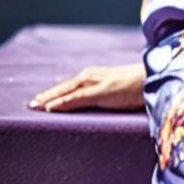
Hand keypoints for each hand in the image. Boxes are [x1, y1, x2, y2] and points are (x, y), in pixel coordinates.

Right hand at [26, 62, 145, 112]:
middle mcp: (90, 77)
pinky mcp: (106, 84)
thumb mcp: (101, 94)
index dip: (47, 100)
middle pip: (64, 88)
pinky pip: (82, 89)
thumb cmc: (128, 88)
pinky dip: (71, 93)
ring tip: (46, 100)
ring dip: (58, 94)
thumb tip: (52, 105)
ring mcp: (98, 79)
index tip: (30, 107)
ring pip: (72, 88)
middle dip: (48, 96)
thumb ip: (78, 99)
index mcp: (86, 78)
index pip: (61, 91)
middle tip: (32, 104)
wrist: (152, 78)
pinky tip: (72, 95)